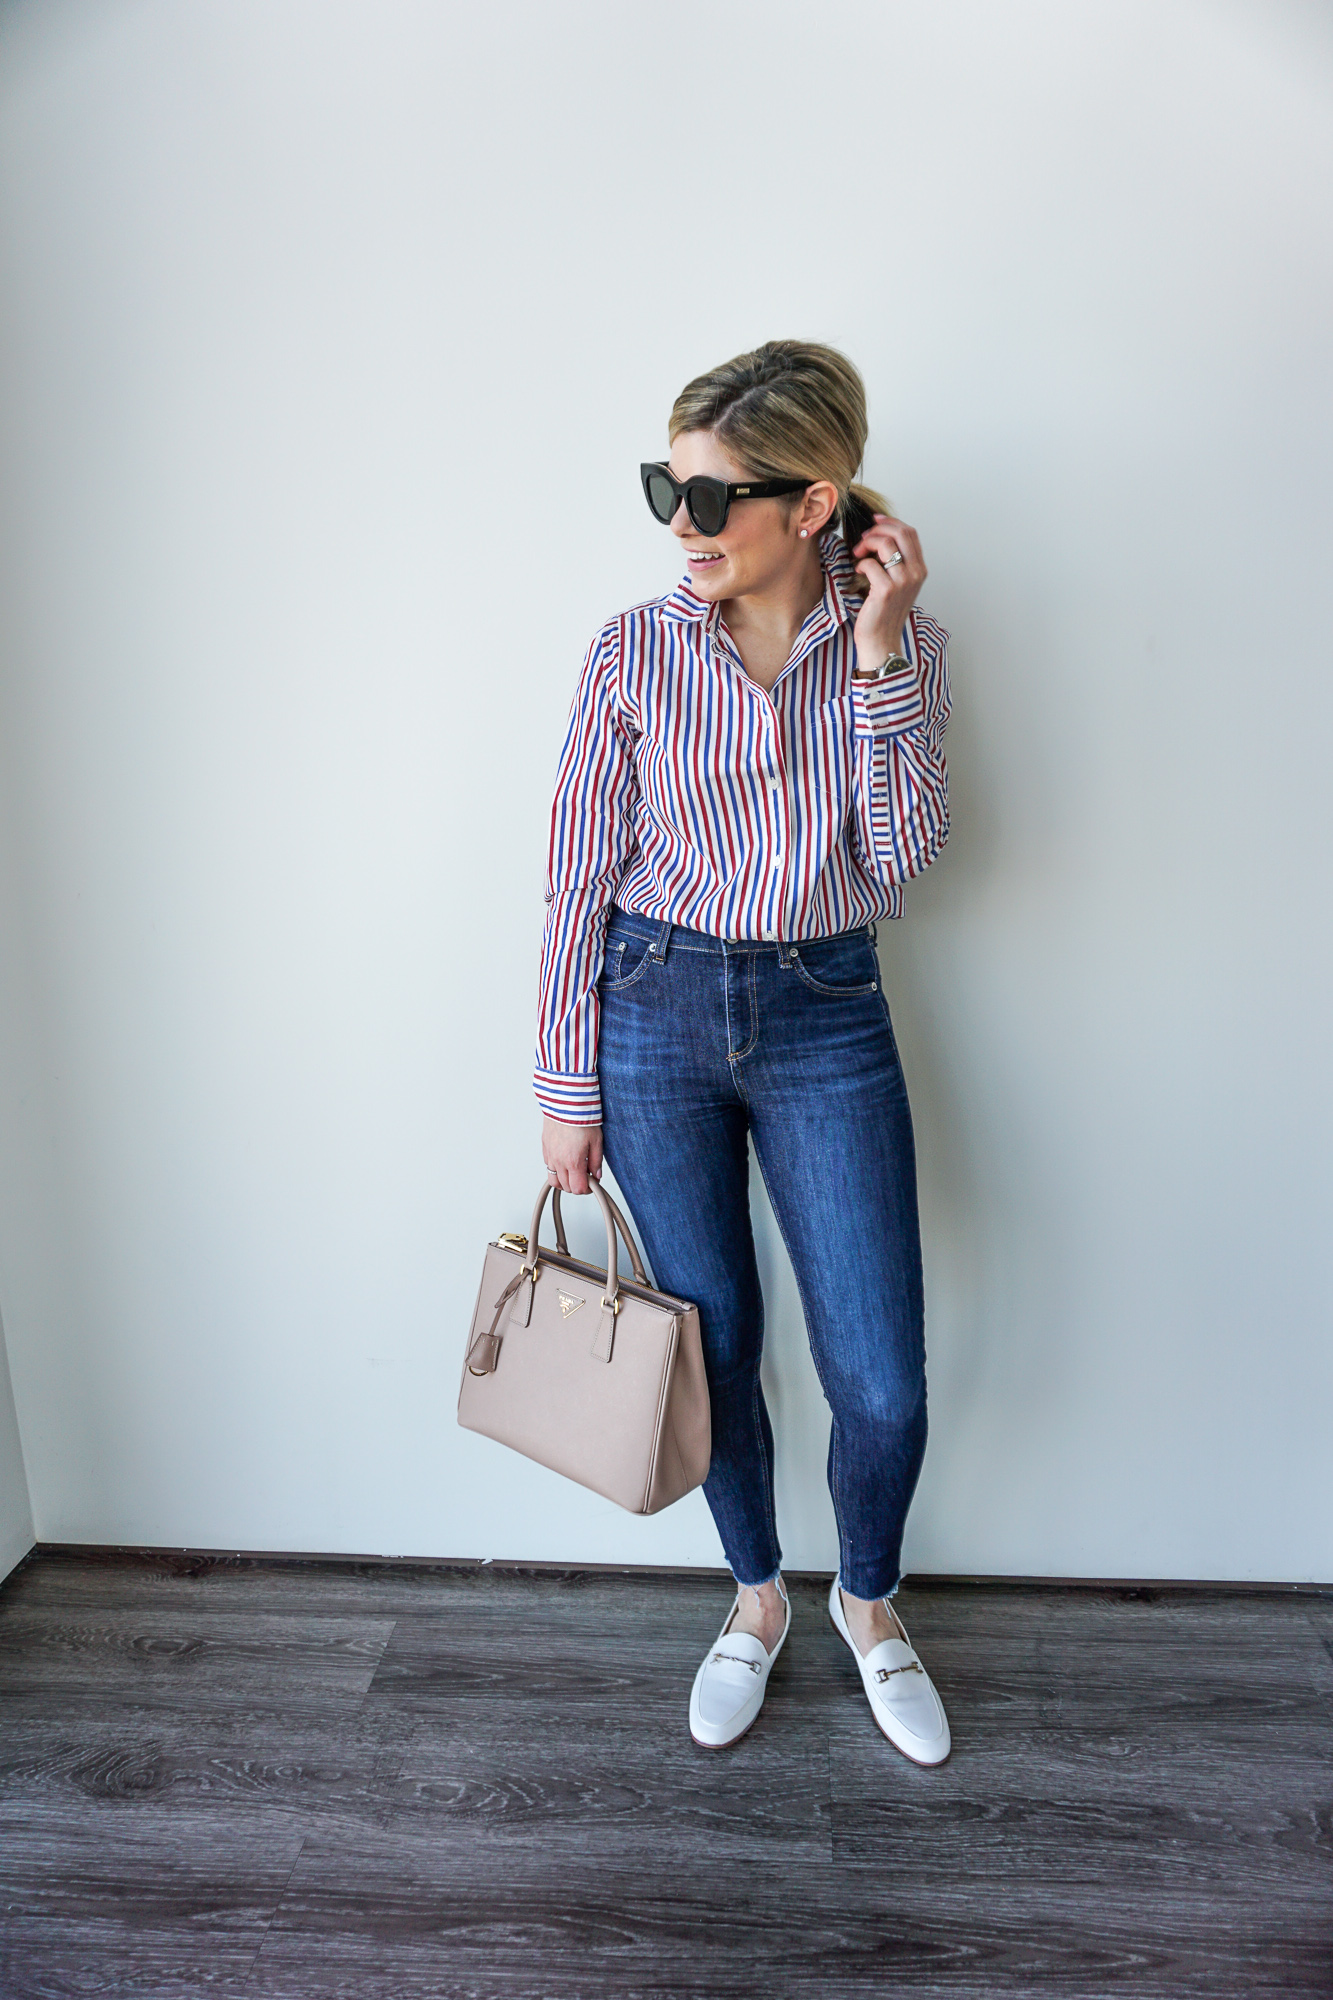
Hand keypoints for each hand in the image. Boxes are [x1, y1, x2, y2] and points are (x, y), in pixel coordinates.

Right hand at [542, 1115, 602, 1194]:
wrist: (565, 1102)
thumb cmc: (581, 1118)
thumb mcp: (596, 1141)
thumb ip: (596, 1161)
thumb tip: (596, 1174)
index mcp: (573, 1162)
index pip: (578, 1189)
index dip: (587, 1189)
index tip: (593, 1183)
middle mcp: (558, 1161)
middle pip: (566, 1187)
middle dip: (577, 1186)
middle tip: (586, 1176)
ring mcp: (550, 1155)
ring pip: (554, 1180)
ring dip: (564, 1181)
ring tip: (575, 1172)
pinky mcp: (545, 1147)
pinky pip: (548, 1166)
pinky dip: (556, 1169)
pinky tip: (565, 1161)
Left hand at [850, 512, 925, 669]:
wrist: (881, 641)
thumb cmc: (884, 613)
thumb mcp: (898, 584)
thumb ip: (896, 562)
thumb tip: (880, 537)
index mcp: (920, 570)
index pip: (910, 533)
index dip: (891, 522)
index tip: (875, 522)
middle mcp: (916, 574)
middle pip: (901, 533)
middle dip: (879, 529)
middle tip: (864, 538)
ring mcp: (903, 582)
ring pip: (886, 544)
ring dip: (867, 543)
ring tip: (858, 554)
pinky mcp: (886, 590)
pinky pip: (870, 563)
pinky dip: (860, 563)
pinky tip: (857, 571)